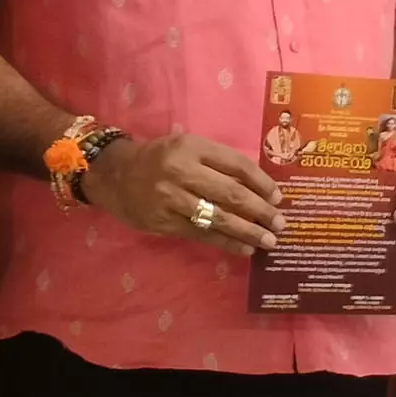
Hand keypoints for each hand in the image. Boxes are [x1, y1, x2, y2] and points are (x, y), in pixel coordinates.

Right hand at [81, 134, 282, 254]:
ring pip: (219, 217)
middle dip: (261, 210)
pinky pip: (202, 234)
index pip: (237, 164)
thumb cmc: (159, 159)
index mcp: (192, 147)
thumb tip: (259, 188)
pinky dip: (227, 242)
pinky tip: (245, 248)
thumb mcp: (187, 147)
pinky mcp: (164, 222)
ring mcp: (171, 198)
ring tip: (269, 240)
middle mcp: (182, 171)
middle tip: (281, 223)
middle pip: (231, 193)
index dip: (262, 182)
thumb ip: (217, 163)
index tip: (278, 197)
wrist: (114, 175)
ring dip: (248, 231)